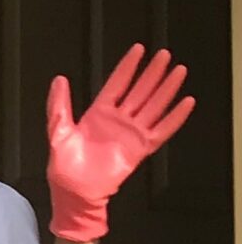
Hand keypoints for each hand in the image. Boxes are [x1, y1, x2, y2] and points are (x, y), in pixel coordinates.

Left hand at [46, 44, 193, 242]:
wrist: (74, 194)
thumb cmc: (64, 168)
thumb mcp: (58, 132)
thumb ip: (59, 106)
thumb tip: (59, 79)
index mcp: (98, 114)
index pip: (117, 84)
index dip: (128, 67)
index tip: (139, 49)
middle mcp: (118, 120)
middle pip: (140, 91)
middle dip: (152, 73)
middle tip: (165, 54)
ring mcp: (131, 133)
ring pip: (153, 106)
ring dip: (166, 89)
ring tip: (179, 71)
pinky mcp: (140, 149)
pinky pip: (162, 130)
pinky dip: (175, 118)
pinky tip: (186, 103)